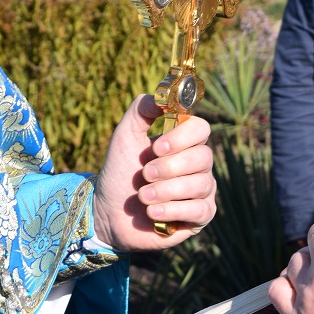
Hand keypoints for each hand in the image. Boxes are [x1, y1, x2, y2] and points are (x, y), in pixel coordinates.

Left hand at [92, 94, 215, 251]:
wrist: (109, 211)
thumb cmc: (120, 170)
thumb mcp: (125, 134)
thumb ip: (142, 109)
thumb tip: (163, 97)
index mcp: (184, 141)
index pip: (201, 128)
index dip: (181, 137)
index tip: (157, 148)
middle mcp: (199, 164)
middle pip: (204, 157)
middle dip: (169, 168)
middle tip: (144, 174)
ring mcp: (203, 190)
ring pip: (200, 184)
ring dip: (165, 191)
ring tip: (142, 196)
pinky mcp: (201, 216)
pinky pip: (200, 210)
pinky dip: (172, 210)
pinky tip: (152, 212)